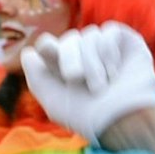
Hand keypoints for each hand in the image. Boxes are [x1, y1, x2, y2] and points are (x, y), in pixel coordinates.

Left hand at [20, 22, 154, 145]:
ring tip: (100, 86)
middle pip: (69, 39)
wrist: (123, 121)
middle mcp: (86, 56)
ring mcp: (106, 48)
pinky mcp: (126, 42)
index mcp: (66, 68)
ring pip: (89, 36)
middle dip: (69, 57)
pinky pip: (109, 32)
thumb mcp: (55, 103)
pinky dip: (107, 51)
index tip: (46, 49)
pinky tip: (113, 72)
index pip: (50, 46)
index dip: (47, 47)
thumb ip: (37, 79)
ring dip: (91, 61)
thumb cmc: (89, 118)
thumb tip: (28, 53)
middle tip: (74, 77)